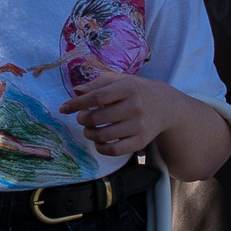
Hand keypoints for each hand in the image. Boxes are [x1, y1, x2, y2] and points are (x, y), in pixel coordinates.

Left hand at [59, 65, 187, 157]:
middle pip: (98, 117)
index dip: (77, 103)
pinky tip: (98, 142)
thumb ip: (97, 84)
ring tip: (88, 129)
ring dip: (89, 134)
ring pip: (104, 135)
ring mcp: (139, 126)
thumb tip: (76, 91)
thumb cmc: (137, 90)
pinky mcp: (141, 141)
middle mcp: (135, 106)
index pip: (97, 97)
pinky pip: (115, 150)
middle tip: (82, 118)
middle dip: (83, 119)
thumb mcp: (120, 80)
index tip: (64, 108)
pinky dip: (101, 148)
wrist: (166, 106)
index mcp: (128, 88)